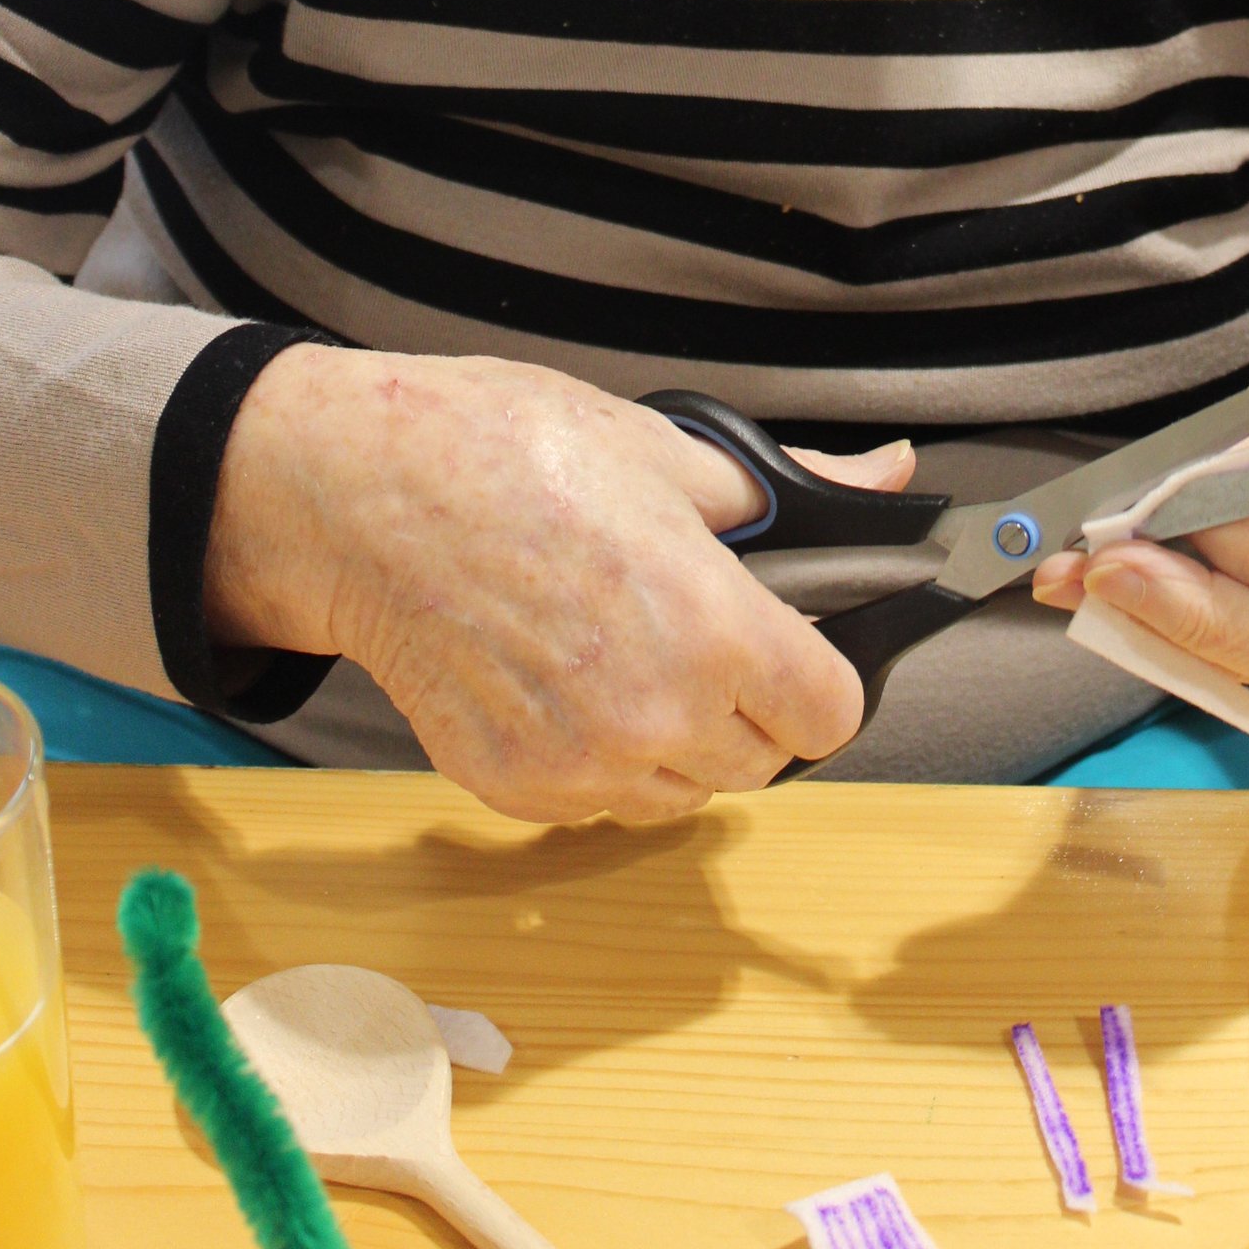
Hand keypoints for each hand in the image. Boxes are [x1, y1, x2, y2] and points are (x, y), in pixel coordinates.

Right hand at [203, 346, 913, 823]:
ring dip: (678, 739)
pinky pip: (599, 800)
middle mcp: (653, 716)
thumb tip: (886, 478)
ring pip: (682, 791)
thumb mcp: (668, 448)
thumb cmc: (506, 453)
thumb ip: (790, 488)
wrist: (362, 496)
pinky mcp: (512, 791)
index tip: (791, 644)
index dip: (819, 674)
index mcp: (712, 628)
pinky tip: (565, 676)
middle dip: (749, 702)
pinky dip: (600, 757)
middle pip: (761, 761)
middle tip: (696, 626)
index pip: (830, 715)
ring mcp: (579, 766)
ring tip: (625, 646)